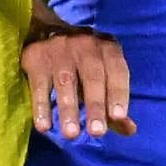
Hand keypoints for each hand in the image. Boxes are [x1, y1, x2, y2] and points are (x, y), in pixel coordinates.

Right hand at [21, 25, 137, 139]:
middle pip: (93, 76)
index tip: (118, 117)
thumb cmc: (83, 63)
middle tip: (96, 132)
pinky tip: (44, 126)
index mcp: (107, 48)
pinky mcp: (36, 56)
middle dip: (95, 105)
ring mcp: (59, 48)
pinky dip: (42, 106)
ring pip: (66, 81)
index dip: (118, 93)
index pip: (117, 70)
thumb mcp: (102, 75)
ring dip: (69, 108)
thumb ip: (114, 103)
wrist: (46, 31)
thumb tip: (130, 129)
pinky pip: (40, 84)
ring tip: (71, 134)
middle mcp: (85, 44)